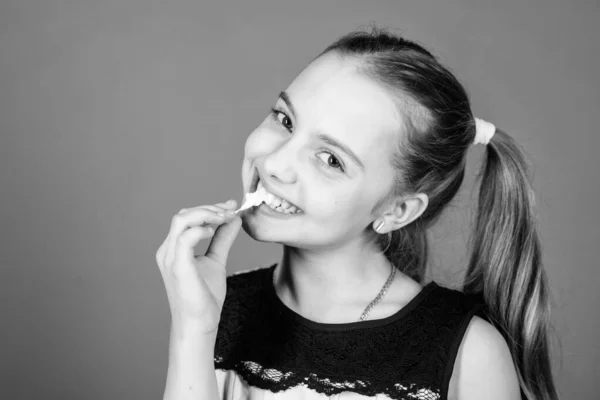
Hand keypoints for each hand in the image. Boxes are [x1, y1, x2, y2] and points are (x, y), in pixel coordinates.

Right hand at [155, 199, 241, 334]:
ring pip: (181, 220)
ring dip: (206, 214)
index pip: (187, 217)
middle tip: (232, 209)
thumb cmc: (204, 297)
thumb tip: (234, 219)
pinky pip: (184, 238)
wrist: (199, 324)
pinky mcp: (178, 267)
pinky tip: (214, 230)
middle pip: (184, 214)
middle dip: (210, 208)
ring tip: (225, 217)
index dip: (210, 208)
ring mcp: (170, 258)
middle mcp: (167, 250)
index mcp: (174, 248)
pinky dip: (200, 229)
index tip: (232, 206)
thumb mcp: (216, 260)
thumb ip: (222, 239)